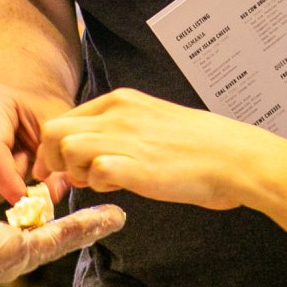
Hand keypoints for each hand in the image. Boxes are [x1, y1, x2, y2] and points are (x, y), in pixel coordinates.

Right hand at [0, 82, 73, 206]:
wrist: (25, 100)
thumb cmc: (40, 111)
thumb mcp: (53, 129)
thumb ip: (52, 160)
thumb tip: (51, 194)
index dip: (5, 179)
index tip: (25, 197)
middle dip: (5, 182)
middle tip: (28, 165)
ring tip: (16, 164)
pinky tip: (4, 171)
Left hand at [0, 159, 123, 286]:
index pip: (12, 222)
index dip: (30, 201)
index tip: (48, 186)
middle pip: (43, 233)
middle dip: (69, 222)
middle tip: (96, 207)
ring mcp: (12, 254)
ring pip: (58, 237)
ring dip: (87, 226)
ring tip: (115, 214)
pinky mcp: (20, 252)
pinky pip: (60, 238)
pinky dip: (87, 226)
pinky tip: (111, 217)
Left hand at [34, 89, 276, 210]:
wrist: (233, 156)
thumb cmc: (199, 145)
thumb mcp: (152, 121)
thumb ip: (120, 129)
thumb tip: (91, 151)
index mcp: (121, 100)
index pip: (66, 118)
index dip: (56, 146)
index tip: (57, 166)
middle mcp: (117, 114)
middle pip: (54, 131)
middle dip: (52, 159)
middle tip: (68, 178)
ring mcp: (125, 137)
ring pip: (67, 149)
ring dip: (76, 171)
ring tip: (102, 181)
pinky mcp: (135, 165)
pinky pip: (94, 173)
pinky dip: (99, 185)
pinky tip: (121, 187)